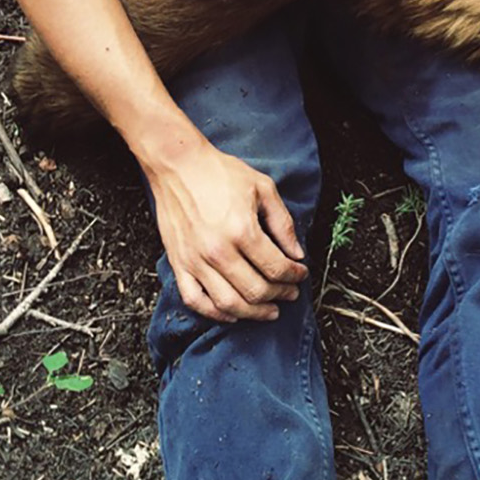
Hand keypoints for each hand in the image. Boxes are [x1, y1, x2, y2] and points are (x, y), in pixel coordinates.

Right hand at [146, 135, 308, 322]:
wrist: (178, 165)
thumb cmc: (220, 173)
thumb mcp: (262, 188)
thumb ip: (282, 223)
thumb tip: (297, 254)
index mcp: (242, 230)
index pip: (276, 268)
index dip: (294, 275)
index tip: (301, 274)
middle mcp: (218, 251)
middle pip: (256, 291)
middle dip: (280, 295)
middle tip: (291, 293)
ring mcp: (195, 261)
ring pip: (229, 304)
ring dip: (254, 312)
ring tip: (269, 310)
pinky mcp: (178, 264)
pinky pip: (195, 301)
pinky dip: (215, 314)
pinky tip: (232, 313)